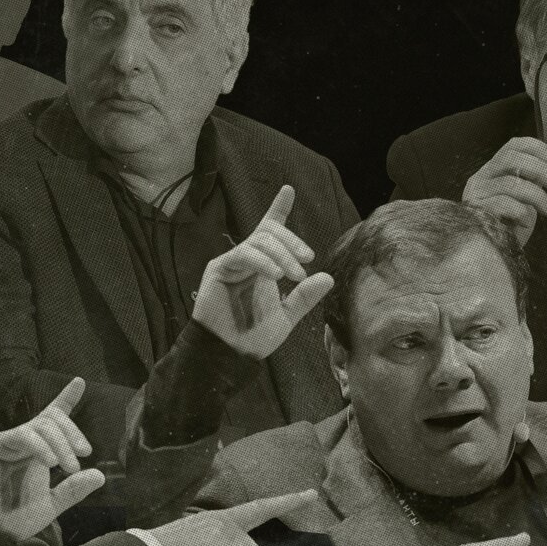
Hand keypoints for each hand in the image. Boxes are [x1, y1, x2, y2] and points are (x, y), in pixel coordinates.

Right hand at [0, 378, 105, 541]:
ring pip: (41, 424)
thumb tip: (100, 476)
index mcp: (39, 450)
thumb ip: (73, 489)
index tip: (80, 382)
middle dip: (73, 431)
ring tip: (69, 466)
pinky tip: (51, 461)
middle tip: (85, 453)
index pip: (53, 418)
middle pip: (53, 418)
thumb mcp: (52, 504)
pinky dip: (41, 445)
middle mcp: (25, 441)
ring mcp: (10, 441)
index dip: (66, 398)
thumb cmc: (16, 518)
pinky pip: (23, 434)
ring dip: (61, 442)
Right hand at [192, 185, 333, 358]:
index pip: (270, 231)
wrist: (230, 355)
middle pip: (269, 232)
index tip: (288, 190)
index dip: (278, 209)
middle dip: (292, 241)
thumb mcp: (287, 316)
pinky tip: (276, 275)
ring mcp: (231, 263)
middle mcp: (247, 260)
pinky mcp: (219, 269)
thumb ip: (304, 297)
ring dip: (282, 254)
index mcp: (262, 266)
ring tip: (294, 275)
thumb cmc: (254, 338)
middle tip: (307, 259)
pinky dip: (263, 261)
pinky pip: (244, 254)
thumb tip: (327, 277)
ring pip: (259, 240)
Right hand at [462, 137, 546, 242]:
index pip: (511, 146)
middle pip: (510, 159)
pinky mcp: (476, 212)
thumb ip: (532, 178)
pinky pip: (503, 204)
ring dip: (537, 196)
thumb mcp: (525, 196)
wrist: (494, 252)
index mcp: (492, 171)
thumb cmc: (511, 224)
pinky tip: (525, 222)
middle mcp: (480, 178)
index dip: (535, 147)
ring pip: (510, 183)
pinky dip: (521, 212)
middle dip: (539, 169)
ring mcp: (476, 195)